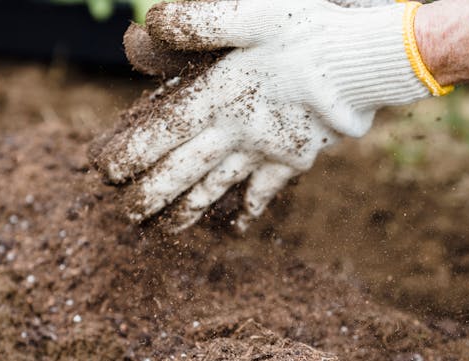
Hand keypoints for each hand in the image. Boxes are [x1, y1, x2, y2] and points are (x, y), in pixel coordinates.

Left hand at [93, 0, 448, 231]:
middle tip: (126, 217)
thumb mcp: (249, 12)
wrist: (362, 64)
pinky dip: (249, 212)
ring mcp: (265, 151)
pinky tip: (238, 228)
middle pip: (183, 173)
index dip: (131, 155)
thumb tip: (149, 26)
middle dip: (152, 197)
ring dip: (189, 212)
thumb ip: (197, 23)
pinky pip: (265, 192)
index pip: (162, 133)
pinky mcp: (293, 159)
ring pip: (218, 189)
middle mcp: (235, 132)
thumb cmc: (306, 32)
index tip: (106, 174)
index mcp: (217, 96)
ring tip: (167, 231)